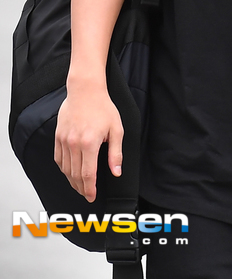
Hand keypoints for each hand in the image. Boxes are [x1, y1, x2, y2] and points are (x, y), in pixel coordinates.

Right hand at [54, 86, 123, 202]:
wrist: (85, 90)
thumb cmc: (103, 107)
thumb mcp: (116, 129)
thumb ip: (115, 153)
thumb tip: (116, 172)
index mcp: (89, 144)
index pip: (87, 175)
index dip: (89, 189)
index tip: (92, 197)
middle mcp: (74, 144)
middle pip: (75, 175)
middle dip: (81, 188)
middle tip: (87, 194)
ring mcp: (64, 140)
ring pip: (65, 169)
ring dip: (71, 181)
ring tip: (79, 186)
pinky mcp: (58, 136)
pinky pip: (58, 159)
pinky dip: (63, 169)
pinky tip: (69, 172)